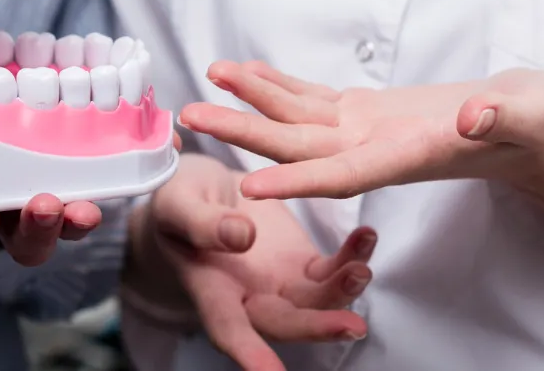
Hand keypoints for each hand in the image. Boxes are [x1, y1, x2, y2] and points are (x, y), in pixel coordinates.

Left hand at [0, 100, 103, 265]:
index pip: (63, 225)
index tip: (87, 211)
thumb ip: (54, 117)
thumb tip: (88, 99)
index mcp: (35, 202)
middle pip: (25, 243)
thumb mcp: (31, 120)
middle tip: (46, 206)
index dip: (76, 223)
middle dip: (37, 230)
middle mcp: (1, 215)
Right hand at [125, 153, 373, 368]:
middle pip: (285, 323)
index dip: (248, 352)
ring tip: (361, 268)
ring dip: (343, 291)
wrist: (201, 190)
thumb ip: (202, 222)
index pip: (227, 327)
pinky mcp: (303, 265)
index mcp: (210, 286)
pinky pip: (333, 270)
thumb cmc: (178, 202)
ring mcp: (280, 284)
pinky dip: (353, 257)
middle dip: (318, 328)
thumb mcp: (176, 203)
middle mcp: (248, 297)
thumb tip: (242, 236)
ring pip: (317, 302)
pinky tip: (366, 237)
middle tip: (351, 325)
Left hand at [180, 61, 543, 200]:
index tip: (248, 185)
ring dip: (249, 101)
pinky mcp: (365, 111)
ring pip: (295, 120)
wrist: (530, 130)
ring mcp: (364, 131)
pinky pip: (310, 99)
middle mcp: (373, 149)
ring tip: (207, 75)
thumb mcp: (531, 114)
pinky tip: (245, 71)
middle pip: (297, 148)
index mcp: (406, 157)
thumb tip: (471, 118)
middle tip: (191, 116)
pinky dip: (277, 85)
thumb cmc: (535, 123)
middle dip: (243, 133)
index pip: (340, 176)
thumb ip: (503, 118)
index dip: (295, 180)